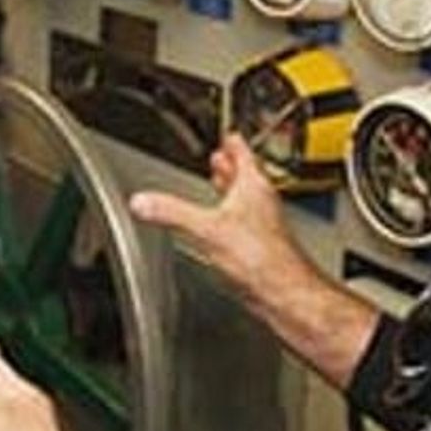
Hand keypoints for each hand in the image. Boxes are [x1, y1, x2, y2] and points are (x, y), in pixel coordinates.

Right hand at [130, 131, 306, 310]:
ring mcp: (265, 228)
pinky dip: (231, 224)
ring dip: (231, 195)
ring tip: (219, 190)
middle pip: (245, 177)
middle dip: (229, 168)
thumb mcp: (205, 229)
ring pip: (246, 203)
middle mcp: (263, 204)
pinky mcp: (263, 251)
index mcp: (253, 187)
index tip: (228, 134)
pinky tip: (221, 235)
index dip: (233, 141)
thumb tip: (143, 201)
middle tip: (219, 160)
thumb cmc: (264, 259)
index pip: (243, 153)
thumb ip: (171, 212)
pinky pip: (244, 229)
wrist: (288, 296)